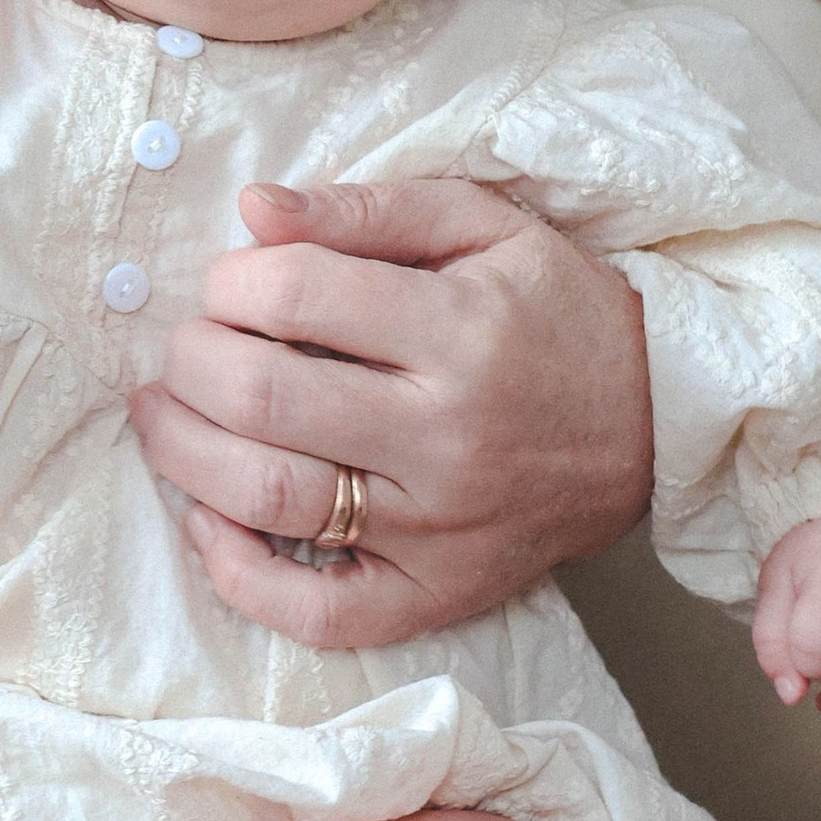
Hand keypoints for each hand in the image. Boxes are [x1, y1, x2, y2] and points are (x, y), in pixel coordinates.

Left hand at [129, 177, 654, 650]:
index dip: (230, 281)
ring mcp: (437, 526)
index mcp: (459, 328)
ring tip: (164, 414)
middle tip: (187, 345)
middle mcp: (445, 434)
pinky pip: (316, 611)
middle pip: (259, 396)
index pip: (292, 295)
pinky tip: (208, 520)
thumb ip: (366, 209)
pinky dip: (237, 574)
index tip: (230, 282)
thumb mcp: (482, 227)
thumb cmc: (552, 312)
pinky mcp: (435, 593)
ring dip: (182, 452)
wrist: (655, 424)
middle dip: (189, 359)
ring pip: (267, 497)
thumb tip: (252, 209)